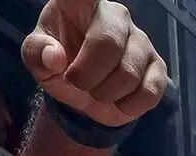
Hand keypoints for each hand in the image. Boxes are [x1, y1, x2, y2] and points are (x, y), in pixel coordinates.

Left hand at [23, 0, 168, 127]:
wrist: (84, 91)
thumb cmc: (61, 64)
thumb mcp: (38, 59)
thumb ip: (38, 53)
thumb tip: (55, 57)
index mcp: (83, 3)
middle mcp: (116, 15)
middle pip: (109, 43)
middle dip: (88, 76)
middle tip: (77, 83)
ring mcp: (141, 40)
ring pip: (129, 73)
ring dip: (106, 94)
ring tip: (97, 92)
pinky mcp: (157, 67)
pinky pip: (150, 91)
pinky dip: (129, 106)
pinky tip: (118, 101)